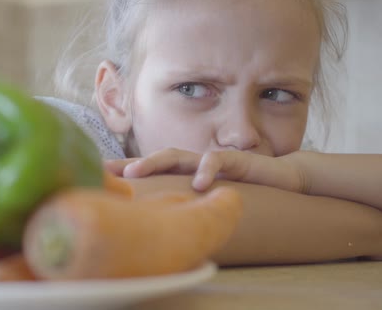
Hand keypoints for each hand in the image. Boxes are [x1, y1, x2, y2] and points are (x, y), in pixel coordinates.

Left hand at [105, 148, 305, 192]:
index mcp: (185, 173)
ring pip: (177, 155)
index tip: (97, 175)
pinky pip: (218, 160)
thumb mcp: (209, 201)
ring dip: (153, 162)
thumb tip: (161, 225)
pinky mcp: (235, 160)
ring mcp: (211, 160)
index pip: (151, 169)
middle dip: (128, 164)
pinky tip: (198, 183)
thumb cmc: (241, 190)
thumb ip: (188, 205)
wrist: (283, 178)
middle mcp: (193, 163)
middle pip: (155, 159)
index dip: (124, 170)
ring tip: (134, 172)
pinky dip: (207, 170)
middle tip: (104, 172)